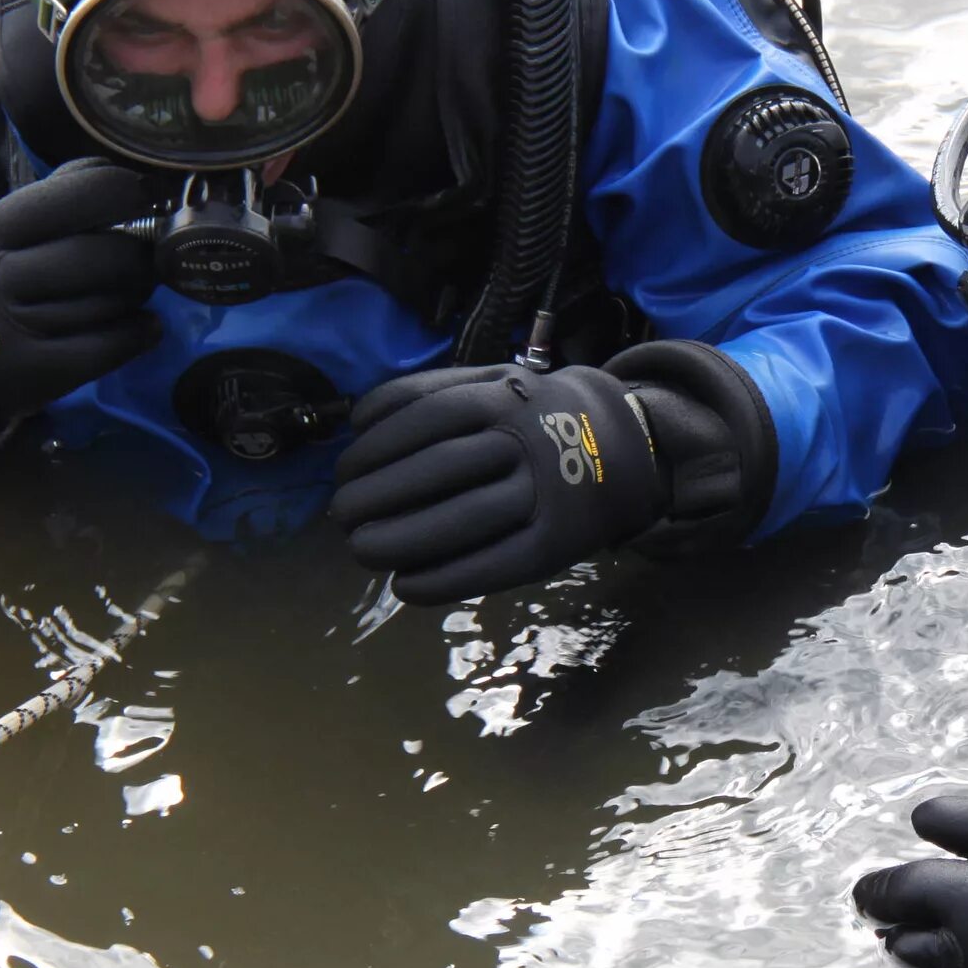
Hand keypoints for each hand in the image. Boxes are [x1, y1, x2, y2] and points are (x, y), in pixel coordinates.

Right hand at [0, 159, 162, 423]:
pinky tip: (145, 324)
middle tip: (145, 255)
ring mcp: (16, 331)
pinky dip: (140, 331)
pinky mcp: (39, 373)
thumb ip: (51, 202)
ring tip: (134, 288)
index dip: (121, 191)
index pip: (68, 200)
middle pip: (100, 256)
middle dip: (139, 253)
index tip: (149, 192)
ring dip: (139, 292)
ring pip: (110, 300)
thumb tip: (119, 172)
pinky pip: (112, 345)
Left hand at [331, 363, 665, 603]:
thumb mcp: (495, 381)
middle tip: (342, 516)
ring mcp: (544, 495)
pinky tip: (405, 586)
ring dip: (399, 541)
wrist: (625, 445)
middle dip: (375, 497)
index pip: (421, 420)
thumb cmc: (536, 415)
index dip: (373, 450)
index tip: (342, 474)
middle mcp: (525, 442)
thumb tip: (358, 423)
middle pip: (434, 471)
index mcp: (503, 397)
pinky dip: (441, 580)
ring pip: (459, 521)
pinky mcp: (554, 545)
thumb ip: (431, 391)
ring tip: (362, 550)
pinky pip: (491, 567)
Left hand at [850, 796, 967, 967]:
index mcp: (965, 903)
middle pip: (897, 936)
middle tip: (883, 900)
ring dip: (906, 946)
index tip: (863, 883)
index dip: (874, 887)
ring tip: (908, 927)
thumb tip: (915, 820)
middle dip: (887, 916)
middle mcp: (960, 953)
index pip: (896, 894)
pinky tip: (930, 965)